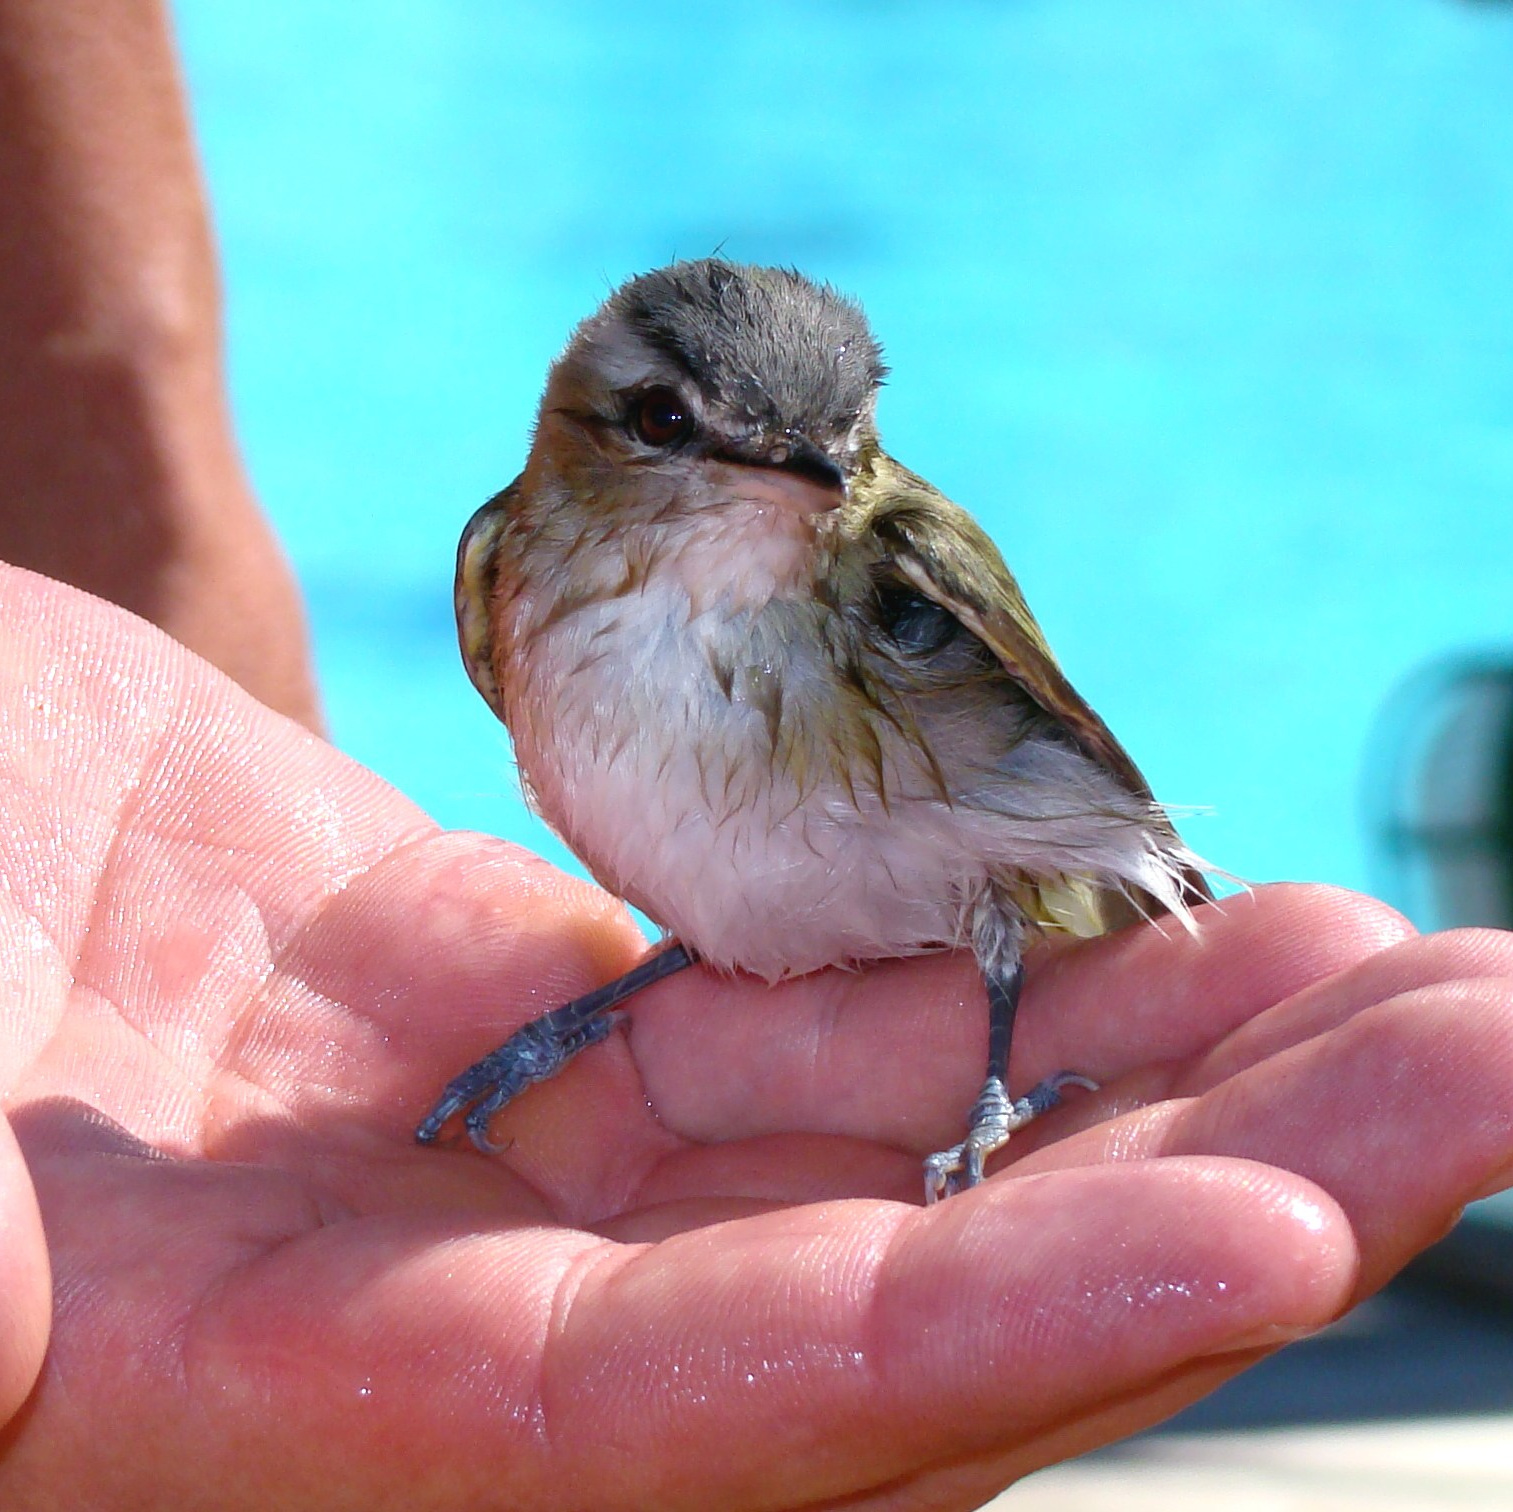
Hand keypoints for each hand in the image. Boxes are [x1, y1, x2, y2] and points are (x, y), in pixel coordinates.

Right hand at [1, 567, 1508, 1510]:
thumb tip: (18, 1355)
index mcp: (304, 1409)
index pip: (718, 1416)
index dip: (995, 1330)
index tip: (1282, 1225)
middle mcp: (450, 1321)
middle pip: (896, 1297)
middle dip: (1215, 1190)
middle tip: (1485, 1051)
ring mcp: (503, 1160)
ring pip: (888, 1151)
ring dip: (1149, 1070)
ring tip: (1397, 971)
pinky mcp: (516, 1014)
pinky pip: (786, 1020)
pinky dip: (960, 976)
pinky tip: (1138, 912)